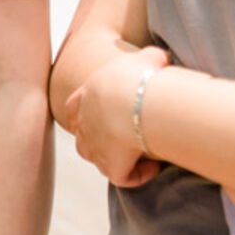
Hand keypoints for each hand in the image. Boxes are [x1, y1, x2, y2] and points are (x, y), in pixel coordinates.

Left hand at [63, 46, 170, 186]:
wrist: (138, 100)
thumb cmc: (141, 76)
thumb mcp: (147, 58)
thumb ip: (150, 57)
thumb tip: (161, 57)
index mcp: (88, 95)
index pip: (73, 106)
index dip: (81, 112)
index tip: (99, 114)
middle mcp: (86, 122)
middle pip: (84, 136)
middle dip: (101, 138)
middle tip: (126, 137)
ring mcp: (96, 147)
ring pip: (96, 158)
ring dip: (114, 159)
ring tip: (138, 154)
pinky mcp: (112, 166)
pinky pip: (121, 177)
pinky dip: (137, 175)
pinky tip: (154, 168)